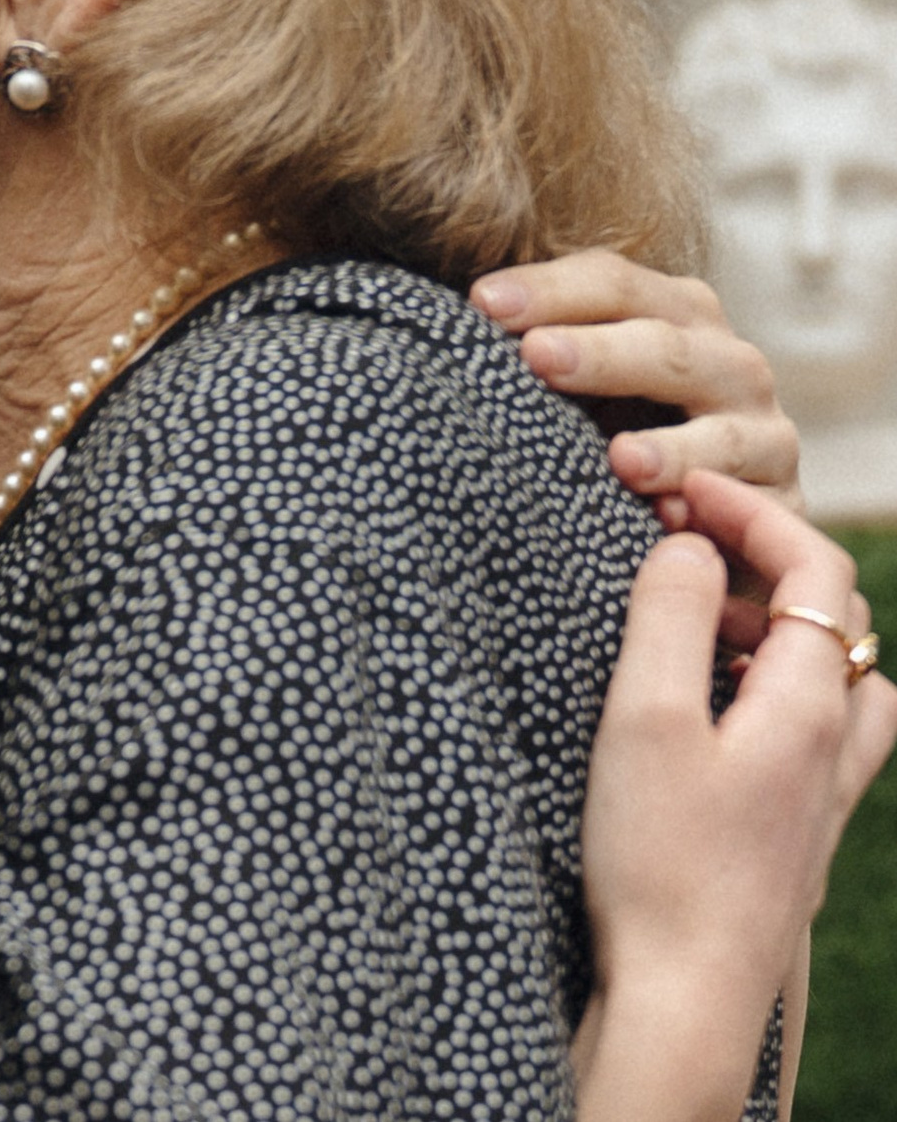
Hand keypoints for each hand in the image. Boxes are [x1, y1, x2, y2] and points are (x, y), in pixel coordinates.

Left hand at [471, 251, 798, 524]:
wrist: (708, 515)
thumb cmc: (616, 430)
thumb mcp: (582, 381)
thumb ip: (537, 345)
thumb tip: (445, 317)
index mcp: (674, 312)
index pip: (612, 283)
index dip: (549, 289)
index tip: (482, 303)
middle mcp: (728, 362)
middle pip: (665, 347)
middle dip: (600, 352)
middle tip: (537, 356)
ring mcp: (764, 433)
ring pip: (723, 434)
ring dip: (671, 448)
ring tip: (619, 459)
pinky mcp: (785, 505)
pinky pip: (755, 512)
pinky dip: (715, 516)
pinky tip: (670, 521)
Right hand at [578, 473, 894, 1118]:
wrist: (686, 990)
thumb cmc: (659, 858)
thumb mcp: (642, 718)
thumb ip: (666, 618)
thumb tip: (686, 547)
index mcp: (807, 703)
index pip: (816, 569)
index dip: (752, 511)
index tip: (680, 489)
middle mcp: (836, 743)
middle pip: (836, 618)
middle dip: (759, 562)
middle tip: (673, 551)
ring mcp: (824, 794)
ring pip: (835, 679)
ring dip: (771, 631)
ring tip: (692, 629)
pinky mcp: (798, 832)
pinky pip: (813, 731)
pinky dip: (769, 690)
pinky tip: (707, 715)